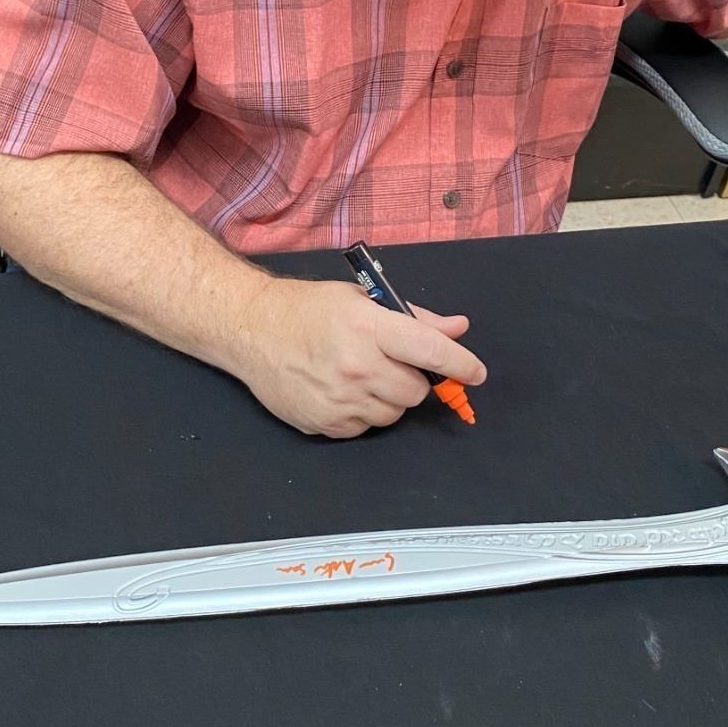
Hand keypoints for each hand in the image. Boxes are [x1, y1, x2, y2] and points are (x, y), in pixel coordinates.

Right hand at [233, 277, 486, 438]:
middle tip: (391, 363)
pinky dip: (362, 413)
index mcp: (370, 326)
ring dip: (388, 398)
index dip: (462, 364)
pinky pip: (365, 427)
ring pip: (393, 413)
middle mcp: (358, 365)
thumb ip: (414, 318)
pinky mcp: (325, 423)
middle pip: (416, 391)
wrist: (251, 330)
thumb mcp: (362, 299)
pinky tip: (340, 390)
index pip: (432, 351)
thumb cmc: (306, 309)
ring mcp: (340, 398)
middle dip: (413, 379)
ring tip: (361, 375)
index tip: (476, 373)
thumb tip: (457, 329)